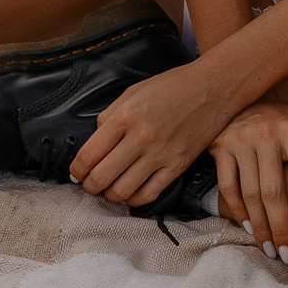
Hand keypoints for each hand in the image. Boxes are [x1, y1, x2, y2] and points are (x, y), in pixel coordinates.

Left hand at [70, 61, 232, 209]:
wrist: (212, 88)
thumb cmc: (172, 87)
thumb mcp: (133, 92)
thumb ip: (110, 116)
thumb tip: (95, 140)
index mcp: (125, 117)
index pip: (89, 155)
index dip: (77, 170)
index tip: (76, 173)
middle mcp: (140, 138)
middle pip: (102, 177)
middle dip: (89, 186)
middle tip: (89, 185)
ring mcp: (160, 155)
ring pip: (122, 191)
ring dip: (109, 195)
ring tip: (108, 190)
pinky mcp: (177, 166)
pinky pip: (149, 194)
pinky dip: (134, 200)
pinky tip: (130, 193)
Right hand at [210, 99, 287, 261]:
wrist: (242, 99)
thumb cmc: (284, 119)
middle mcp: (264, 134)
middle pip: (273, 191)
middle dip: (282, 227)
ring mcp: (239, 141)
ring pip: (250, 193)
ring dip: (261, 226)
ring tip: (271, 250)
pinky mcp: (220, 148)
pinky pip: (228, 187)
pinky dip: (238, 211)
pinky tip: (250, 228)